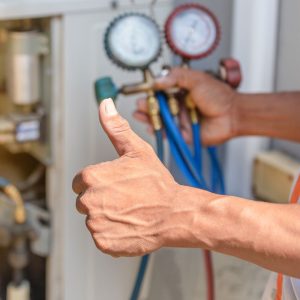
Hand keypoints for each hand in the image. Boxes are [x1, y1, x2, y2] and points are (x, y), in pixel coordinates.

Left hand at [72, 99, 179, 256]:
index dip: (99, 182)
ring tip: (129, 210)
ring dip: (108, 216)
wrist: (175, 214)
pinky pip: (102, 236)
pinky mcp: (104, 242)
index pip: (80, 182)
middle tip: (126, 197)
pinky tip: (129, 224)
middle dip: (101, 199)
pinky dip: (113, 233)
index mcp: (91, 178)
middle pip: (85, 201)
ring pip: (94, 219)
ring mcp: (96, 224)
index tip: (115, 184)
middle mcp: (89, 202)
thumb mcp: (137, 150)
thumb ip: (116, 128)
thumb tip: (105, 105)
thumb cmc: (157, 183)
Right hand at [133, 67, 237, 145]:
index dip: (150, 92)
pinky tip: (150, 126)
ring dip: (148, 118)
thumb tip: (157, 80)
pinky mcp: (182, 133)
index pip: (160, 91)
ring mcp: (179, 120)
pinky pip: (167, 133)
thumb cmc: (218, 96)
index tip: (142, 91)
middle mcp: (177, 106)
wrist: (232, 115)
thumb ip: (176, 77)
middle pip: (157, 107)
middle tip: (139, 105)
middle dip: (146, 106)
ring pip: (159, 120)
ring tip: (139, 114)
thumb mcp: (196, 79)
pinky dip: (158, 131)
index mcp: (180, 92)